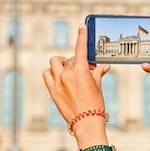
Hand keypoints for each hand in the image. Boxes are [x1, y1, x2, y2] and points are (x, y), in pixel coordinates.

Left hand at [42, 24, 110, 146]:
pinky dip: (52, 73)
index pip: (80, 48)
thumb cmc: (95, 105)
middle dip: (73, 61)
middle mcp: (67, 74)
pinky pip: (47, 75)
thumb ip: (97, 73)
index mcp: (80, 71)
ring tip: (67, 72)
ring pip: (53, 64)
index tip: (81, 27)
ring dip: (60, 65)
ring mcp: (57, 82)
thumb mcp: (98, 86)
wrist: (86, 123)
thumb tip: (103, 66)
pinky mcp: (52, 90)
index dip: (81, 36)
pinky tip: (59, 79)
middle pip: (66, 58)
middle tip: (80, 69)